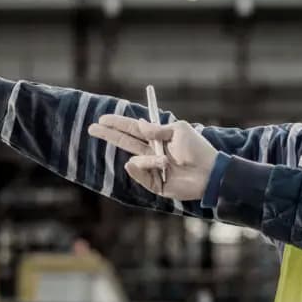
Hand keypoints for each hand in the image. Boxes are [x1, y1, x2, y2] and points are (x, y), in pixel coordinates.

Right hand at [86, 116, 216, 200]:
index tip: (103, 118)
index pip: (132, 128)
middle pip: (124, 141)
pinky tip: (160, 165)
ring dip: (147, 159)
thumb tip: (139, 125)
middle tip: (92, 128)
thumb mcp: (179, 130)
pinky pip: (139, 174)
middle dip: (109, 134)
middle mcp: (152, 151)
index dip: (118, 123)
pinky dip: (146, 168)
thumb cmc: (198, 149)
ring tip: (166, 161)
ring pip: (134, 159)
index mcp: (158, 137)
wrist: (208, 172)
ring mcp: (151, 168)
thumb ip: (157, 128)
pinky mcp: (153, 183)